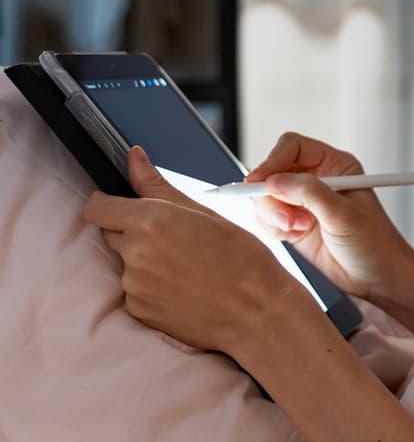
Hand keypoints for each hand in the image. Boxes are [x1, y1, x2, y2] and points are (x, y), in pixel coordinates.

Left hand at [82, 146, 307, 354]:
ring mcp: (134, 285)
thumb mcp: (206, 213)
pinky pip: (134, 290)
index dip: (107, 203)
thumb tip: (134, 158)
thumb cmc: (242, 259)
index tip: (120, 204)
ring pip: (126, 263)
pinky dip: (152, 287)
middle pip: (112, 234)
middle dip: (133, 231)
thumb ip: (158, 185)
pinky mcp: (138, 310)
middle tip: (174, 238)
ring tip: (186, 267)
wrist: (257, 312)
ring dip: (145, 261)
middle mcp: (136, 253)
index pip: (97, 207)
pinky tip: (183, 287)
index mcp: (152, 221)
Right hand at [244, 132, 413, 299]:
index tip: (259, 180)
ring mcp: (304, 203)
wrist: (378, 278)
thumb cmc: (375, 243)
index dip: (273, 160)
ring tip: (297, 229)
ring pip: (266, 197)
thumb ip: (308, 193)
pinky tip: (294, 236)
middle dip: (273, 196)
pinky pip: (267, 218)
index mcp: (335, 165)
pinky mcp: (294, 224)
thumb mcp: (343, 214)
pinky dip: (273, 228)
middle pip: (274, 171)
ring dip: (274, 214)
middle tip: (287, 218)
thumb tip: (274, 180)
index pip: (293, 147)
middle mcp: (318, 179)